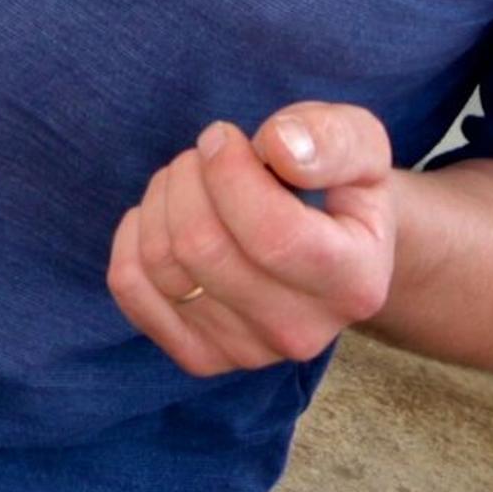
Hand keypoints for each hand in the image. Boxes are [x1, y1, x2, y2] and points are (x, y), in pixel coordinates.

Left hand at [108, 104, 396, 376]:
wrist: (333, 248)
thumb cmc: (341, 186)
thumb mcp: (362, 146)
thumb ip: (333, 138)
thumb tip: (280, 148)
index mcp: (354, 284)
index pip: (272, 236)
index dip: (229, 173)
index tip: (223, 136)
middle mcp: (302, 333)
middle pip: (203, 247)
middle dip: (191, 176)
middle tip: (207, 152)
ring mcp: (246, 353)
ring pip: (162, 261)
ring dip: (162, 197)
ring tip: (192, 178)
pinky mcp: (198, 355)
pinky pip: (129, 284)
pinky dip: (133, 233)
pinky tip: (165, 214)